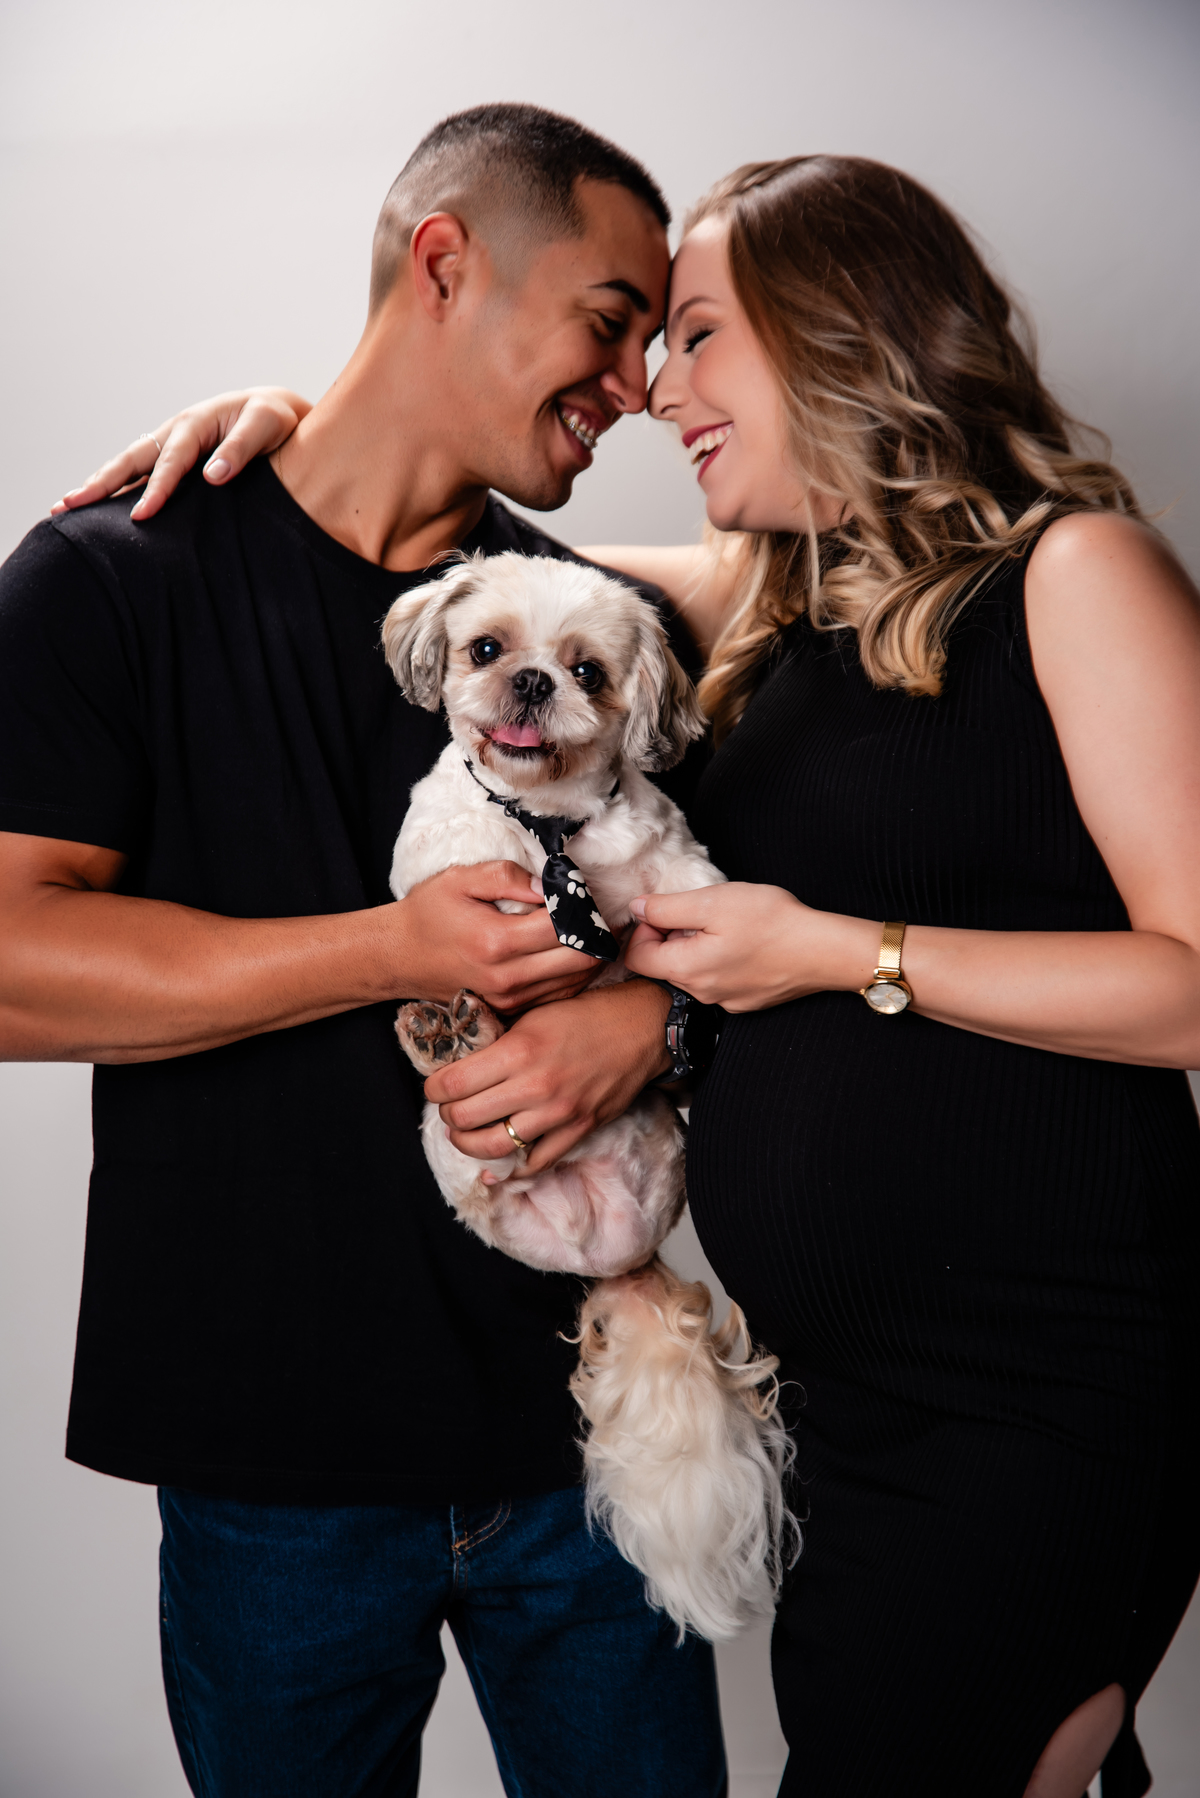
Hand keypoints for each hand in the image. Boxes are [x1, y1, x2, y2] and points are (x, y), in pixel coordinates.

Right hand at [50, 387, 311, 521]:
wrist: (276, 413)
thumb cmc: (273, 418)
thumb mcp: (266, 424)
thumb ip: (242, 448)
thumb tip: (214, 477)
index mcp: (195, 424)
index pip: (171, 461)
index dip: (156, 489)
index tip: (141, 516)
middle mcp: (175, 433)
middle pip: (131, 460)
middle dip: (101, 483)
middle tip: (69, 505)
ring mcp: (170, 445)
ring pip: (128, 467)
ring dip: (99, 486)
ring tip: (66, 507)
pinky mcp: (173, 459)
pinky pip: (140, 474)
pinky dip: (118, 489)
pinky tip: (100, 509)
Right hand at [393, 862, 598, 1013]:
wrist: (398, 958)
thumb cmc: (429, 914)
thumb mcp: (459, 879)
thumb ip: (506, 876)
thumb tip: (549, 886)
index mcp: (496, 941)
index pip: (564, 926)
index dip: (582, 907)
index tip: (579, 893)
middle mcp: (507, 977)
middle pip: (582, 959)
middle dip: (596, 933)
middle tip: (593, 913)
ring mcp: (511, 999)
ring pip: (578, 980)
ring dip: (589, 954)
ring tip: (584, 931)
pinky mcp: (512, 1010)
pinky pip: (561, 994)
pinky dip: (574, 973)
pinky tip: (567, 952)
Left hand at [424, 979, 672, 1174]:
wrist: (641, 1026)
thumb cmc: (586, 1013)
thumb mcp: (534, 1013)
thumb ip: (497, 1039)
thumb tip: (459, 1060)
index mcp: (519, 1049)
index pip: (453, 1083)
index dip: (434, 1088)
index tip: (435, 1086)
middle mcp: (536, 1085)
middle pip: (465, 1118)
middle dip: (447, 1116)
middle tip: (448, 1108)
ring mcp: (559, 1112)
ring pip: (493, 1146)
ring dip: (469, 1144)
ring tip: (466, 1133)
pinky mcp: (579, 1128)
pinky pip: (536, 1161)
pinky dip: (511, 1168)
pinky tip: (497, 1166)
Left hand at [625, 882, 877, 1011]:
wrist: (824, 950)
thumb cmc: (771, 922)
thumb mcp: (712, 901)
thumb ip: (667, 908)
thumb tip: (636, 909)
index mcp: (687, 969)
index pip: (636, 956)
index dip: (644, 928)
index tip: (669, 910)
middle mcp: (701, 993)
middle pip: (663, 965)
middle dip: (672, 936)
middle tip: (702, 912)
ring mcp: (725, 1002)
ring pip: (692, 972)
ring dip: (697, 947)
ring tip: (728, 926)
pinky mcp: (746, 1002)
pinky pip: (718, 981)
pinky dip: (721, 961)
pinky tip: (746, 944)